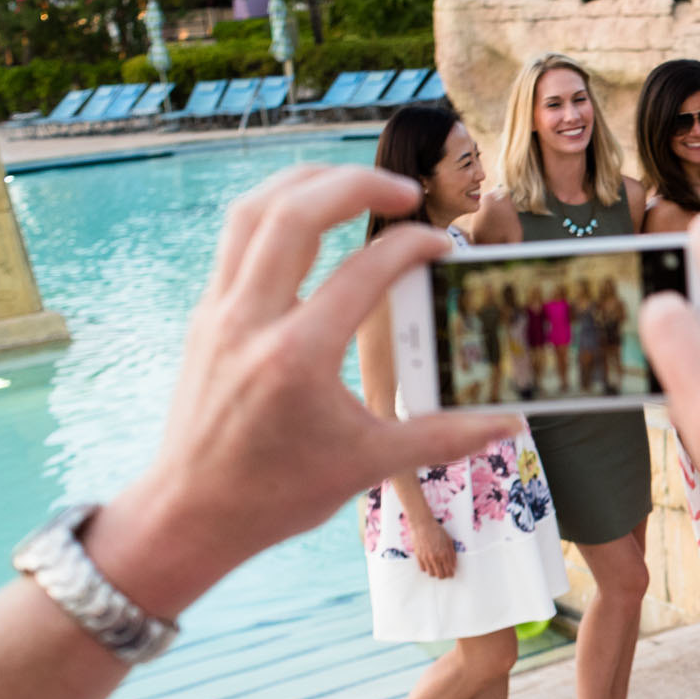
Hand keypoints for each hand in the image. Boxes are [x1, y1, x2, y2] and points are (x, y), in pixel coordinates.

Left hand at [84, 166, 517, 616]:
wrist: (189, 515)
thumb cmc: (278, 495)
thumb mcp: (369, 465)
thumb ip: (445, 437)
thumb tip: (511, 424)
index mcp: (297, 357)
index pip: (363, 272)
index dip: (411, 247)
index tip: (441, 247)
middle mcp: (251, 322)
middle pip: (296, 212)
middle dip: (356, 184)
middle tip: (404, 191)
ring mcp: (220, 313)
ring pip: (254, 211)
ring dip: (307, 183)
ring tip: (354, 184)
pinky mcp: (206, 317)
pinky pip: (237, 240)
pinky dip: (276, 213)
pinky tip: (309, 222)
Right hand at [410, 514, 457, 579]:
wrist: (422, 524)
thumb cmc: (437, 530)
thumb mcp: (448, 540)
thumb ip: (452, 554)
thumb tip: (453, 565)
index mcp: (444, 554)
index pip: (449, 571)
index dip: (451, 574)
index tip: (451, 574)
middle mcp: (435, 558)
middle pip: (440, 575)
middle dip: (443, 576)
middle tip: (444, 573)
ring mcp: (426, 558)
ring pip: (431, 574)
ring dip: (435, 573)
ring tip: (436, 568)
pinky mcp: (418, 557)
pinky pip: (423, 569)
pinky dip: (427, 568)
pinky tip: (429, 564)